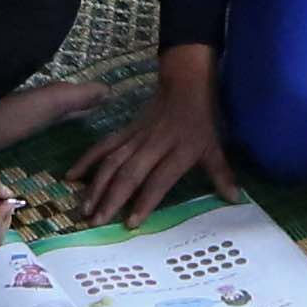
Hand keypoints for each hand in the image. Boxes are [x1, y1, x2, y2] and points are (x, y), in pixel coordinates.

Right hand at [74, 51, 231, 223]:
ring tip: (84, 208)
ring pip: (113, 160)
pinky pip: (104, 145)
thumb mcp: (215, 146)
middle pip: (131, 172)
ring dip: (97, 184)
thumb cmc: (201, 120)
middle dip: (113, 197)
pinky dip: (87, 159)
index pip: (160, 178)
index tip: (131, 222)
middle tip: (97, 221)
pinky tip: (71, 176)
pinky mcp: (125, 131)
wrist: (185, 84)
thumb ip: (222, 174)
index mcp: (180, 150)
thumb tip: (235, 200)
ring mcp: (137, 136)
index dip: (146, 200)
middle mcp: (155, 144)